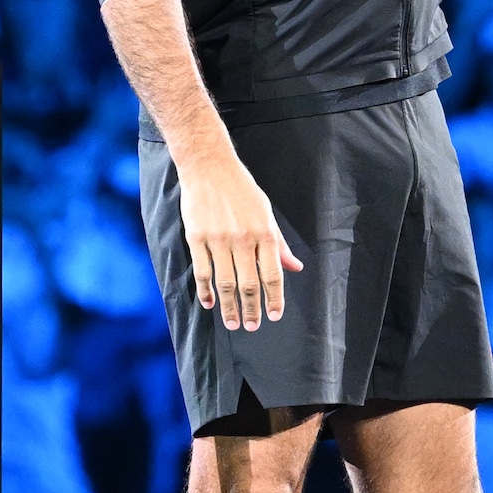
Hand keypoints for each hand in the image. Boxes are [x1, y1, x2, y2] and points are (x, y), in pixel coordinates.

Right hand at [176, 143, 302, 333]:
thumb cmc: (241, 189)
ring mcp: (218, 239)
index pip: (272, 274)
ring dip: (229, 306)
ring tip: (233, 323)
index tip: (274, 316)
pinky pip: (202, 271)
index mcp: (265, 232)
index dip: (274, 299)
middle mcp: (243, 238)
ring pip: (225, 282)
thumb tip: (295, 267)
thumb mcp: (266, 212)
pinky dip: (205, 290)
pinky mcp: (197, 237)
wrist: (209, 166)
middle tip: (252, 326)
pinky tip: (209, 302)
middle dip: (252, 309)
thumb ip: (279, 244)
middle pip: (248, 283)